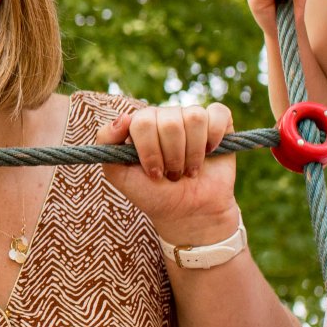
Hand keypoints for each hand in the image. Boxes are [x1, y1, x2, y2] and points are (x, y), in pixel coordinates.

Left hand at [97, 103, 242, 248]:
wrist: (188, 213)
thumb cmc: (153, 194)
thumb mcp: (119, 175)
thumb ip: (106, 144)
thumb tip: (123, 117)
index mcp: (141, 124)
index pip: (142, 122)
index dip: (150, 151)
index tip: (153, 173)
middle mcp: (166, 116)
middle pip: (170, 121)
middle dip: (172, 156)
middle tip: (172, 174)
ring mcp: (191, 118)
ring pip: (194, 118)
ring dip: (193, 153)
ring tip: (189, 169)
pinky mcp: (218, 123)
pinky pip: (219, 113)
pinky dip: (215, 136)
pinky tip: (209, 152)